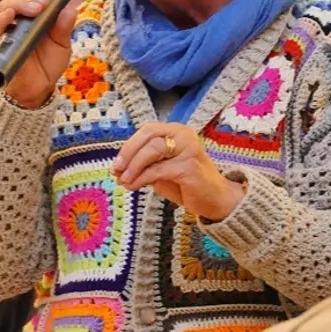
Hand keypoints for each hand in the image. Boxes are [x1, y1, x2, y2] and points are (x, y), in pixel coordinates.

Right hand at [0, 0, 77, 107]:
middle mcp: (19, 16)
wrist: (40, 87)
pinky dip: (3, 17)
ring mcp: (9, 28)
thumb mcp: (63, 43)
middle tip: (44, 3)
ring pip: (5, 4)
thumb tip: (69, 9)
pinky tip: (11, 15)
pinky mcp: (3, 41)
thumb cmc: (49, 63)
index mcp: (34, 10)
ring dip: (20, 2)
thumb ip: (64, 27)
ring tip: (37, 10)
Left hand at [113, 123, 243, 221]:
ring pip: (152, 150)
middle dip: (128, 153)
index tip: (116, 164)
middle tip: (116, 170)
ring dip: (133, 166)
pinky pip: (157, 170)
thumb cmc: (187, 184)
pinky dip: (141, 178)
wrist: (215, 200)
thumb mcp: (161, 171)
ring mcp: (188, 149)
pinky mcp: (189, 166)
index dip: (129, 146)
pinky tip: (133, 186)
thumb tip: (116, 169)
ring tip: (124, 181)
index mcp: (177, 132)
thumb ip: (142, 166)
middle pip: (148, 136)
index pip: (147, 131)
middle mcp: (184, 135)